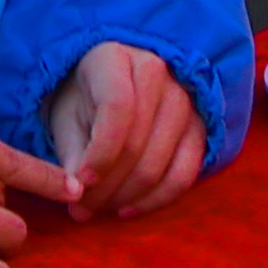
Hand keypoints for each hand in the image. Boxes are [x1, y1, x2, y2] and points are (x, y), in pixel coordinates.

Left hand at [46, 42, 211, 221]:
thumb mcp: (66, 121)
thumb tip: (78, 196)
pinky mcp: (201, 127)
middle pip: (137, 144)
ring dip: (127, 197)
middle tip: (81, 210)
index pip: (117, 108)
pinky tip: (128, 210)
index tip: (79, 184)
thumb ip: (71, 156)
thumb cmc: (84, 103)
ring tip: (100, 209)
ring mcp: (184, 98)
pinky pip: (184, 174)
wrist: (113, 89)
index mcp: (114, 58)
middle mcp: (156, 71)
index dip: (98, 153)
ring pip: (160, 164)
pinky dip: (155, 200)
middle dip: (107, 187)